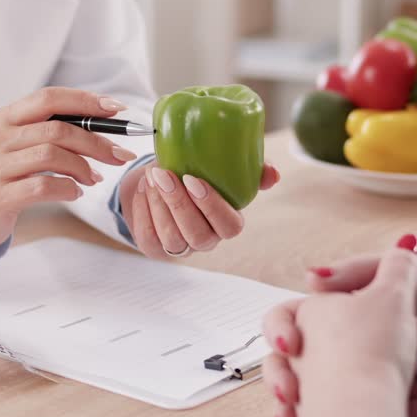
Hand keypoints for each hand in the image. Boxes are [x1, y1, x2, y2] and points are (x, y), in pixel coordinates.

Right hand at [0, 87, 136, 247]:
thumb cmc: (5, 173)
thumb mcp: (20, 143)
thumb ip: (52, 130)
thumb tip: (103, 122)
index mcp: (6, 118)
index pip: (49, 99)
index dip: (85, 101)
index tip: (116, 109)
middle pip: (58, 130)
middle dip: (96, 142)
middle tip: (119, 155)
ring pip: (52, 156)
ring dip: (83, 167)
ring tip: (94, 178)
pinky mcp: (0, 196)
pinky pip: (43, 186)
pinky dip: (68, 189)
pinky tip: (75, 192)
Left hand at [118, 163, 279, 259]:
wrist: (160, 181)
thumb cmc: (195, 172)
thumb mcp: (222, 168)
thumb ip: (252, 170)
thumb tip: (273, 174)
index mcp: (227, 223)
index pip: (229, 227)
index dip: (212, 206)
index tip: (193, 179)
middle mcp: (206, 240)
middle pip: (198, 234)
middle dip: (179, 204)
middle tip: (164, 174)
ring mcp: (179, 247)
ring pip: (172, 238)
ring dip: (159, 205)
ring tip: (152, 177)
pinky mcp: (154, 248)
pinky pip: (148, 237)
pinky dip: (142, 211)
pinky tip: (143, 188)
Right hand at [262, 235, 416, 416]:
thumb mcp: (392, 279)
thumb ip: (353, 270)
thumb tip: (312, 275)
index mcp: (327, 316)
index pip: (284, 321)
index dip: (277, 331)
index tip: (290, 344)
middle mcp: (327, 350)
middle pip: (281, 365)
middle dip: (279, 380)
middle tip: (290, 393)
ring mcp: (339, 382)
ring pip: (296, 400)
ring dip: (289, 411)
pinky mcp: (358, 408)